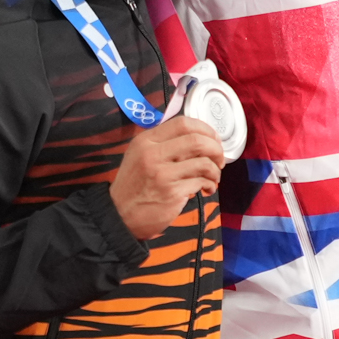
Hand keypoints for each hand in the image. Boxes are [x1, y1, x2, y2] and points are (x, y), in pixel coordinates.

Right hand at [111, 116, 224, 239]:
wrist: (119, 215)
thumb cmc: (135, 185)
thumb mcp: (140, 155)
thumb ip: (164, 143)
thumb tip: (200, 137)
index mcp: (146, 141)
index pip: (183, 123)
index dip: (205, 129)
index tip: (213, 139)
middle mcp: (153, 154)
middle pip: (197, 140)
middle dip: (216, 149)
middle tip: (219, 159)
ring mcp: (162, 174)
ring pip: (204, 163)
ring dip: (215, 170)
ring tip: (213, 177)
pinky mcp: (172, 193)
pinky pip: (201, 182)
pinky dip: (210, 184)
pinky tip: (207, 189)